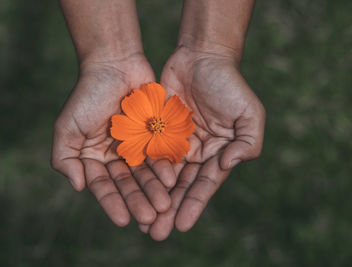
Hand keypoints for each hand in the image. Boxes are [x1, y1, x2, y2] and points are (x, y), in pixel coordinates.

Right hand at [51, 53, 173, 226]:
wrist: (114, 64)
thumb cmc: (87, 95)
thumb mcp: (67, 127)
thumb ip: (65, 158)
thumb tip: (78, 187)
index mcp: (94, 158)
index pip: (103, 186)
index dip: (113, 203)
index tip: (124, 220)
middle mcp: (116, 157)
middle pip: (128, 184)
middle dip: (138, 202)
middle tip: (150, 219)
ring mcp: (137, 147)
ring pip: (146, 174)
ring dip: (154, 191)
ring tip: (164, 206)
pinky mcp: (154, 136)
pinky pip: (161, 155)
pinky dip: (165, 168)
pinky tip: (172, 180)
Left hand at [141, 46, 265, 239]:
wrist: (201, 57)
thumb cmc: (229, 84)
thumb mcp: (249, 113)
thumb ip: (247, 143)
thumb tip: (227, 165)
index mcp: (217, 153)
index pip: (204, 185)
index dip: (193, 205)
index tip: (182, 225)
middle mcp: (195, 153)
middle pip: (180, 187)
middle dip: (169, 210)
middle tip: (155, 233)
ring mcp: (174, 143)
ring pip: (160, 176)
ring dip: (151, 198)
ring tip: (141, 220)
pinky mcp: (156, 130)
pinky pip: (147, 154)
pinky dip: (140, 172)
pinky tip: (129, 189)